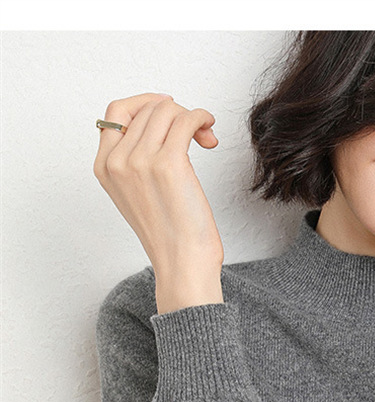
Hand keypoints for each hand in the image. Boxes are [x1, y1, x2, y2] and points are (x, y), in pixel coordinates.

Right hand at [94, 93, 224, 310]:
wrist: (183, 263)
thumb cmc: (170, 235)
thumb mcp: (138, 193)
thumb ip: (135, 159)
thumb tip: (162, 119)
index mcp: (104, 167)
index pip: (116, 112)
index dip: (145, 104)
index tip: (168, 110)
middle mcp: (117, 161)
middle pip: (147, 108)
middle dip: (176, 113)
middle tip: (196, 133)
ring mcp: (139, 160)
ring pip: (167, 110)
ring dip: (192, 116)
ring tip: (206, 137)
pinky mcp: (168, 163)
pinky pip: (186, 120)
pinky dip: (201, 117)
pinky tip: (209, 130)